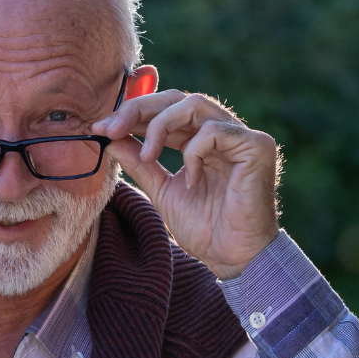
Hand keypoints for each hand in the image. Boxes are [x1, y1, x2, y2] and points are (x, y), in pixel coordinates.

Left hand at [92, 91, 280, 279]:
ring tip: (149, 156)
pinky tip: (192, 182)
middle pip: (177, 98)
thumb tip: (111, 138)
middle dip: (139, 109)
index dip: (132, 114)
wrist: (232, 259)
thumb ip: (141, 163)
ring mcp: (242, 136)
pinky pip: (214, 131)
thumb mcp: (162, 191)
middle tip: (111, 129)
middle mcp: (223, 132)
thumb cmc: (205, 230)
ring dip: (161, 126)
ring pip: (195, 104)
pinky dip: (193, 152)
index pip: (166, 110)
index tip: (101, 129)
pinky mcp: (257, 146)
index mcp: (202, 140)